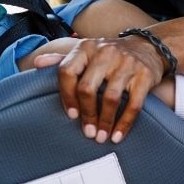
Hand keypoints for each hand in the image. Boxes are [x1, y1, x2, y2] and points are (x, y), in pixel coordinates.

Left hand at [42, 37, 165, 143]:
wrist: (147, 46)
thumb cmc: (108, 55)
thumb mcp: (85, 51)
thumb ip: (61, 59)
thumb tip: (37, 63)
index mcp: (85, 48)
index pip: (67, 71)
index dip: (66, 96)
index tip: (71, 115)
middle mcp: (105, 52)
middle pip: (88, 88)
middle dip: (86, 114)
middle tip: (88, 132)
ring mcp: (126, 63)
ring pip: (110, 98)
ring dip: (105, 122)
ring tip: (101, 137)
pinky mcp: (143, 75)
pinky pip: (133, 104)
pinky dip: (124, 123)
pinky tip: (117, 135)